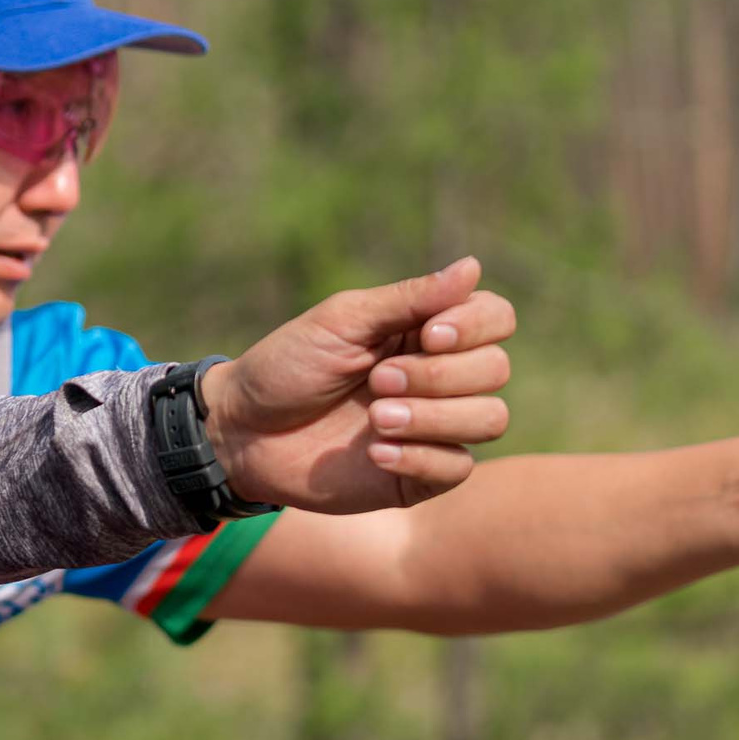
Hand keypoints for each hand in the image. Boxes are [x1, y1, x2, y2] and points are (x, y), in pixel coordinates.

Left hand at [201, 257, 513, 514]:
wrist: (243, 430)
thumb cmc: (287, 365)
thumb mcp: (342, 322)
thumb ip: (409, 299)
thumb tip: (473, 266)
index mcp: (425, 331)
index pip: (495, 318)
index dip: (475, 326)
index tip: (427, 335)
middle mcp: (440, 377)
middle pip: (495, 369)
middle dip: (440, 375)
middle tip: (377, 380)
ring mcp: (434, 426)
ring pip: (490, 418)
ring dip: (434, 417)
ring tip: (376, 418)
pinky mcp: (420, 473)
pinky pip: (458, 467)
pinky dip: (420, 456)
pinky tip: (374, 451)